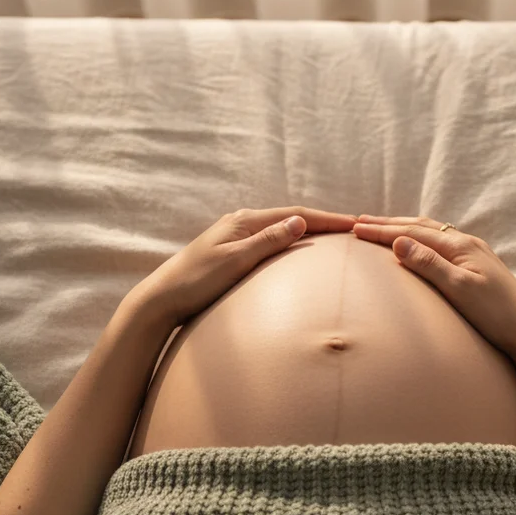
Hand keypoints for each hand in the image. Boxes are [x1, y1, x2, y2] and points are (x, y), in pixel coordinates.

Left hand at [137, 207, 357, 326]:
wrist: (161, 300)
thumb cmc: (195, 282)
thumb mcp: (235, 261)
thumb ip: (268, 241)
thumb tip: (300, 221)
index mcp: (245, 221)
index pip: (296, 214)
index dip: (327, 218)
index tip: (354, 222)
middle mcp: (242, 223)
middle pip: (292, 217)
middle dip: (323, 221)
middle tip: (354, 226)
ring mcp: (237, 237)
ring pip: (282, 229)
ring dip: (309, 230)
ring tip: (335, 237)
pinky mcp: (233, 252)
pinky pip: (272, 242)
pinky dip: (293, 242)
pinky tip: (301, 252)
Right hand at [352, 215, 515, 359]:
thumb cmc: (496, 315)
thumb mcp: (459, 289)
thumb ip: (429, 264)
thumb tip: (398, 241)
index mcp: (460, 246)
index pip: (412, 233)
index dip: (382, 230)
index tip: (355, 228)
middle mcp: (467, 244)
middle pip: (420, 227)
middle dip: (388, 224)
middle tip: (359, 222)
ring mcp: (473, 254)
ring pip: (431, 233)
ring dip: (404, 229)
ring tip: (381, 228)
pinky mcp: (477, 267)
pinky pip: (440, 244)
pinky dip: (420, 240)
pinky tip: (417, 247)